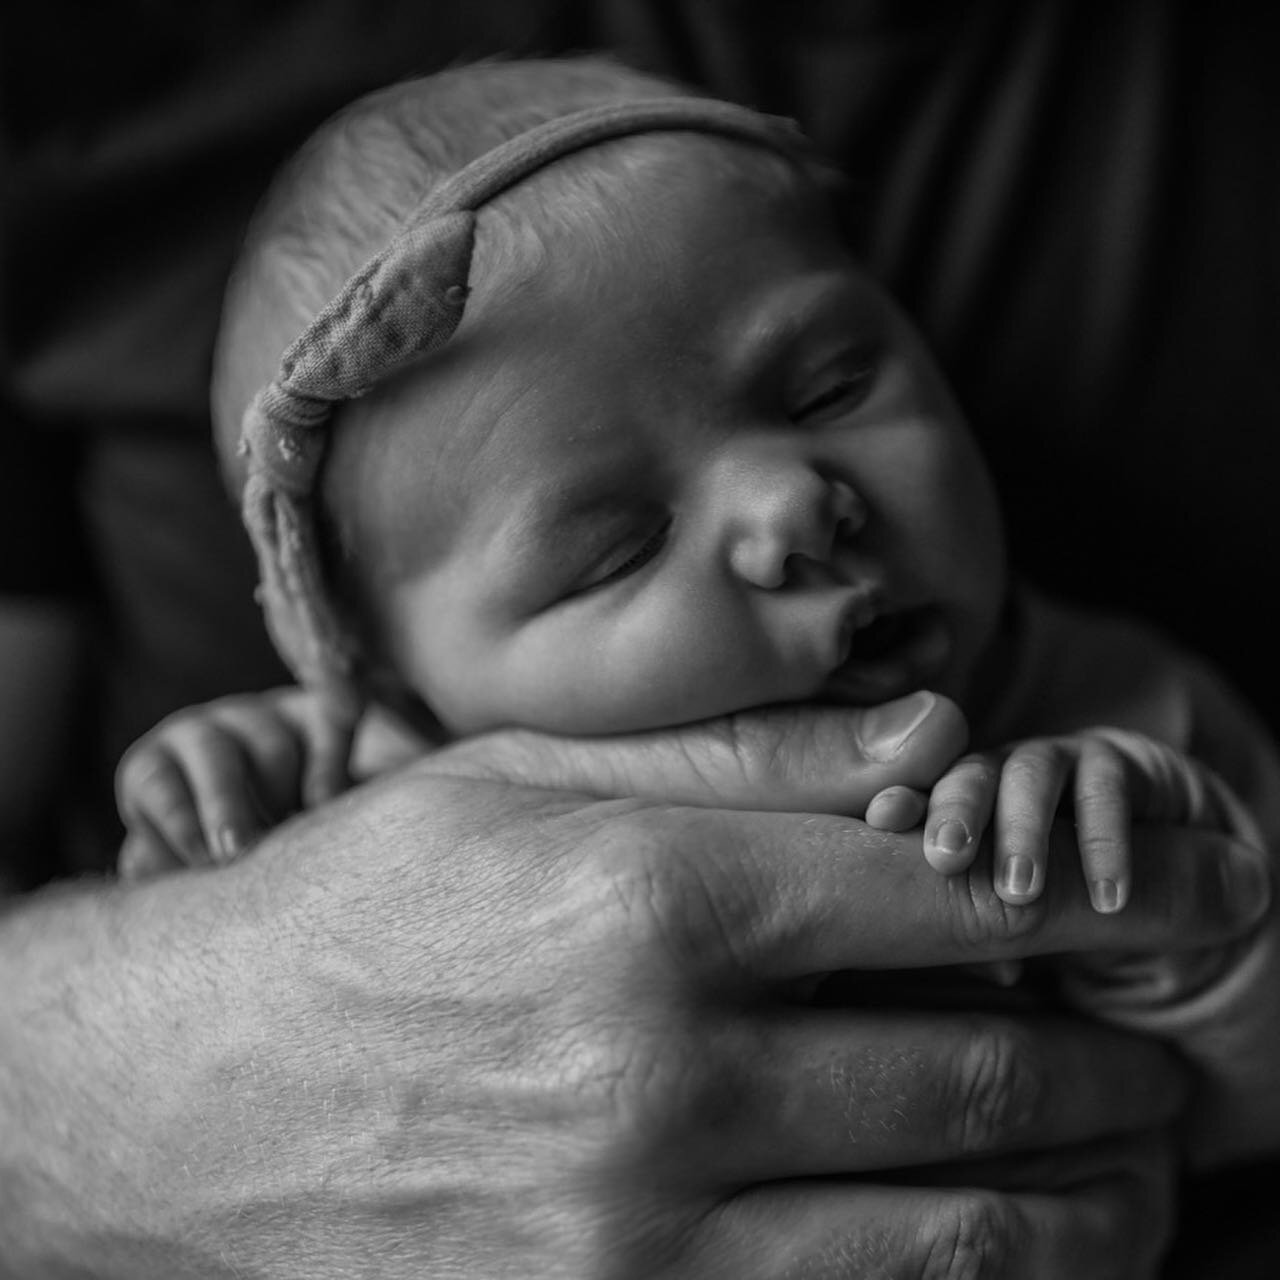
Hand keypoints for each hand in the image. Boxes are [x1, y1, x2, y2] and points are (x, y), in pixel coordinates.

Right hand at [7, 709, 1266, 1277]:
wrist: (178, 1098)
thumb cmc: (361, 905)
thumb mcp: (522, 781)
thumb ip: (741, 756)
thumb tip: (933, 729)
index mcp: (647, 902)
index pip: (940, 892)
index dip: (1078, 897)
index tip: (1156, 904)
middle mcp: (660, 1079)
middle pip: (976, 1075)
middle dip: (1108, 1074)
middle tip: (1159, 1069)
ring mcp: (637, 1240)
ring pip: (949, 1242)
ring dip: (1081, 1213)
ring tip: (1132, 1185)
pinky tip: (991, 1252)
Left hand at [870, 727, 1245, 913]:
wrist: (1156, 889)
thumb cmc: (1062, 910)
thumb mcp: (1017, 927)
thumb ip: (995, 940)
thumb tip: (993, 974)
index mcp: (958, 805)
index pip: (921, 798)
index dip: (902, 803)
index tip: (880, 821)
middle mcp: (999, 774)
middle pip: (967, 775)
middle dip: (955, 811)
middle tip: (945, 859)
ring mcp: (1057, 762)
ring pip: (1030, 774)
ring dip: (1023, 830)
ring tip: (1020, 893)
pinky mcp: (1120, 763)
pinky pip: (1107, 790)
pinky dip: (1105, 843)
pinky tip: (1108, 896)